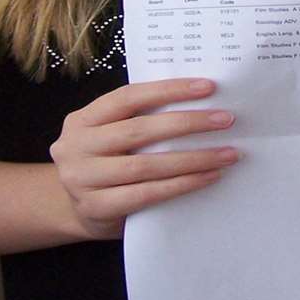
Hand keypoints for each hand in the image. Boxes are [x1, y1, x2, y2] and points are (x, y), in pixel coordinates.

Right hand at [49, 78, 239, 239]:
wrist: (72, 212)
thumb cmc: (103, 165)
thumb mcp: (108, 136)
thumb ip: (137, 120)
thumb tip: (198, 105)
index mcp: (82, 120)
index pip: (128, 97)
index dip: (168, 90)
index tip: (207, 87)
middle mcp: (77, 146)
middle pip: (139, 130)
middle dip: (187, 123)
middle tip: (225, 119)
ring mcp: (82, 180)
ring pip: (145, 165)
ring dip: (192, 158)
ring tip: (227, 153)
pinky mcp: (96, 209)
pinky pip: (146, 194)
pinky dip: (181, 185)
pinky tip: (208, 177)